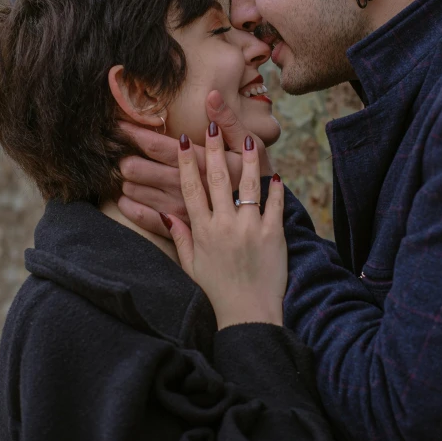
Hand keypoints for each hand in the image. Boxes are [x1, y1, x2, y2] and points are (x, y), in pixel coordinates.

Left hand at [118, 90, 271, 236]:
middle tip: (112, 153)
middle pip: (160, 174)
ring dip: (135, 186)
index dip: (145, 137)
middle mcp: (202, 190)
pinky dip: (140, 214)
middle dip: (134, 163)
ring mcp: (197, 215)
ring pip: (157, 198)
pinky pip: (161, 225)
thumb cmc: (261, 175)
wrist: (274, 220)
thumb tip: (211, 96)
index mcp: (213, 166)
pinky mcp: (194, 232)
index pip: (172, 149)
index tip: (123, 125)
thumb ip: (229, 122)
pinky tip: (124, 202)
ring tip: (117, 174)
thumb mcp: (251, 145)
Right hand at [163, 124, 285, 329]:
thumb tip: (165, 212)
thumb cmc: (217, 292)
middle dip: (212, 149)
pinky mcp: (273, 234)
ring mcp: (250, 228)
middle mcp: (224, 224)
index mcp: (202, 230)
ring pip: (247, 185)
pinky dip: (276, 188)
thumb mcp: (191, 265)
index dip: (185, 162)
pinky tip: (276, 174)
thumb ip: (180, 236)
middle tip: (211, 126)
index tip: (183, 140)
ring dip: (246, 159)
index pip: (190, 188)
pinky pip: (275, 204)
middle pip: (216, 178)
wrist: (248, 314)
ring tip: (246, 139)